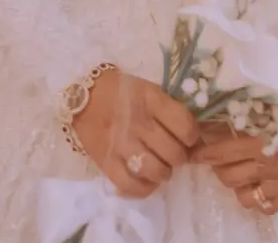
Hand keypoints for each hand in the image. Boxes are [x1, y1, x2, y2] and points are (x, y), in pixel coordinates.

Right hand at [74, 70, 198, 197]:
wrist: (84, 97)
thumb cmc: (122, 91)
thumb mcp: (148, 89)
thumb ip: (169, 109)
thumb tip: (192, 134)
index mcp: (151, 100)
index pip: (184, 125)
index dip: (192, 136)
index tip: (189, 138)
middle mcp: (138, 122)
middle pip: (173, 152)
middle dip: (180, 157)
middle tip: (174, 154)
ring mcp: (121, 144)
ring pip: (156, 171)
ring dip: (164, 173)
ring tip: (161, 168)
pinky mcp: (106, 162)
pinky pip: (131, 185)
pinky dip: (144, 188)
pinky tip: (146, 180)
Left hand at [191, 112, 277, 215]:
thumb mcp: (261, 102)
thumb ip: (236, 112)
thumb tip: (204, 115)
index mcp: (261, 142)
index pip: (221, 154)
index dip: (203, 153)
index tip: (193, 151)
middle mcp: (270, 167)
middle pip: (228, 177)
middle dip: (216, 167)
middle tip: (214, 157)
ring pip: (244, 196)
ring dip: (235, 182)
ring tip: (234, 168)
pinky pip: (266, 207)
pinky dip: (255, 197)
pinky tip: (254, 183)